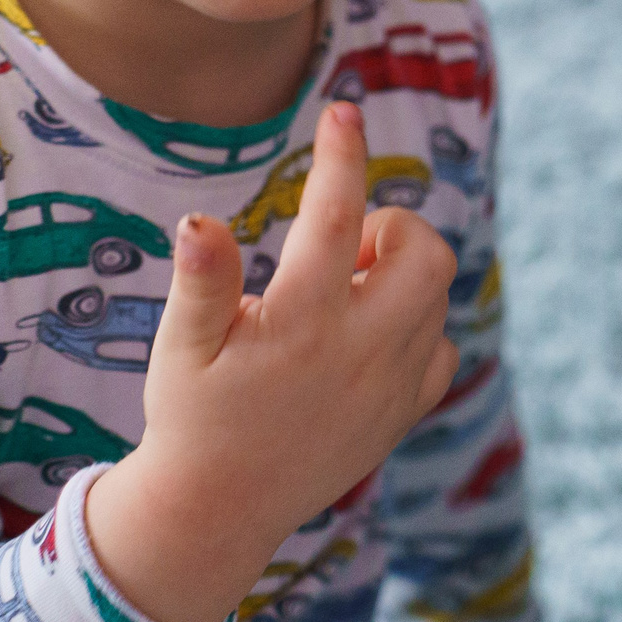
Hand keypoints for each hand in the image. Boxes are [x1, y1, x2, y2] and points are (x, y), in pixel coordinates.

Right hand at [87, 100, 459, 621]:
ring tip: (344, 290)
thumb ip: (199, 281)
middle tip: (344, 249)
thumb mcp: (179, 348)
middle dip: (393, 227)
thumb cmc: (191, 417)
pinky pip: (441, 347)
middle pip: (426, 253)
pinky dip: (417, 326)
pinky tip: (365, 336)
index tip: (343, 110)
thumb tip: (199, 218)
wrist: (220, 511)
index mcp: (300, 325)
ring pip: (438, 295)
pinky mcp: (405, 413)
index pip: (335, 220)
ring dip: (403, 273)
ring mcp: (392, 386)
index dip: (340, 157)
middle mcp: (359, 352)